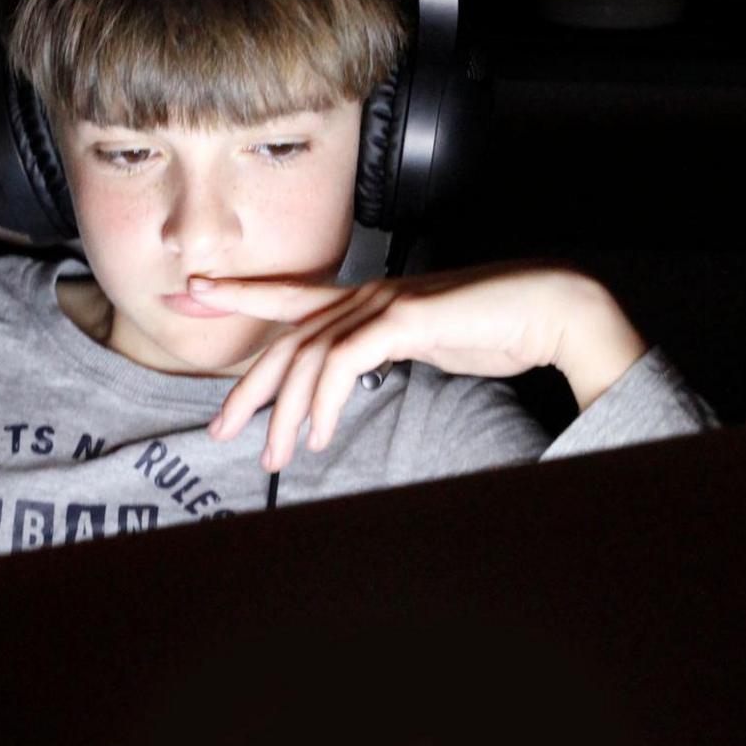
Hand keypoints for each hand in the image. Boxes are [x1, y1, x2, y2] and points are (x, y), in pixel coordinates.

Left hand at [193, 261, 647, 472]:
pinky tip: (320, 433)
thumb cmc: (497, 327)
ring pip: (309, 357)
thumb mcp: (428, 344)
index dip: (242, 292)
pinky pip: (345, 362)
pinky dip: (324, 401)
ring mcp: (385, 302)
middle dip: (248, 386)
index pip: (292, 295)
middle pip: (288, 340)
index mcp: (371, 298)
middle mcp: (369, 294)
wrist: (549, 308)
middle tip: (220, 428)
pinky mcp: (405, 317)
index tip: (197, 291)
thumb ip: (389, 354)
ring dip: (287, 412)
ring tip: (277, 454)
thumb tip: (358, 382)